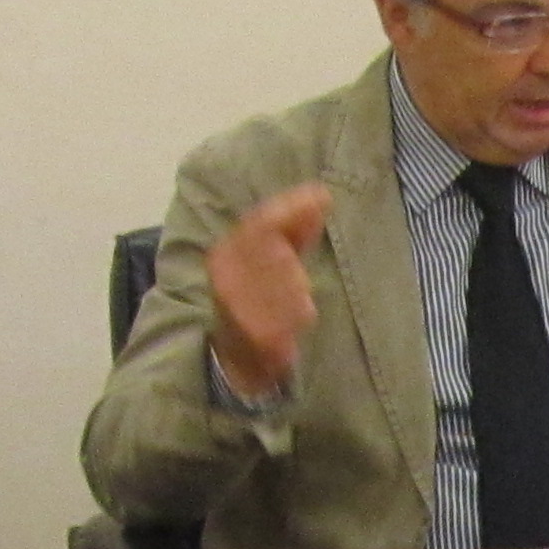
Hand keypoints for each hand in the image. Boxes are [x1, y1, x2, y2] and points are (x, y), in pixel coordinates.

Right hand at [206, 184, 329, 399]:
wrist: (237, 351)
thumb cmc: (257, 296)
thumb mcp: (269, 258)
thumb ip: (294, 230)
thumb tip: (321, 196)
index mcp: (225, 252)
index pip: (261, 222)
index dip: (293, 207)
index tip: (324, 196)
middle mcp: (226, 276)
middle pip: (279, 255)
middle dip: (294, 267)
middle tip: (300, 283)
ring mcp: (238, 305)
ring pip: (290, 286)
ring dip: (299, 294)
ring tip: (294, 304)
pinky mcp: (256, 332)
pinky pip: (293, 316)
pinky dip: (300, 315)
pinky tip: (296, 320)